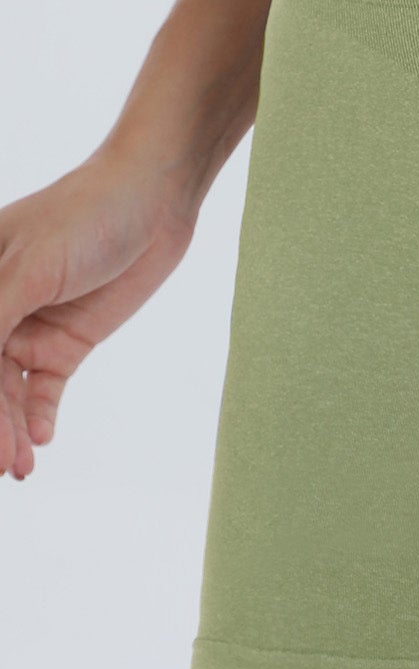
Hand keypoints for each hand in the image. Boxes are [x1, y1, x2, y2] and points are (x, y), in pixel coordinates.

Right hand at [0, 149, 198, 478]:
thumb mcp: (29, 268)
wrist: (154, 201)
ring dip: (11, 430)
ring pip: (6, 393)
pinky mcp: (66, 343)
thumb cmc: (84, 216)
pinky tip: (39, 441)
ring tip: (20, 467)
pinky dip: (38, 417)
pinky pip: (41, 391)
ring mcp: (27, 328)